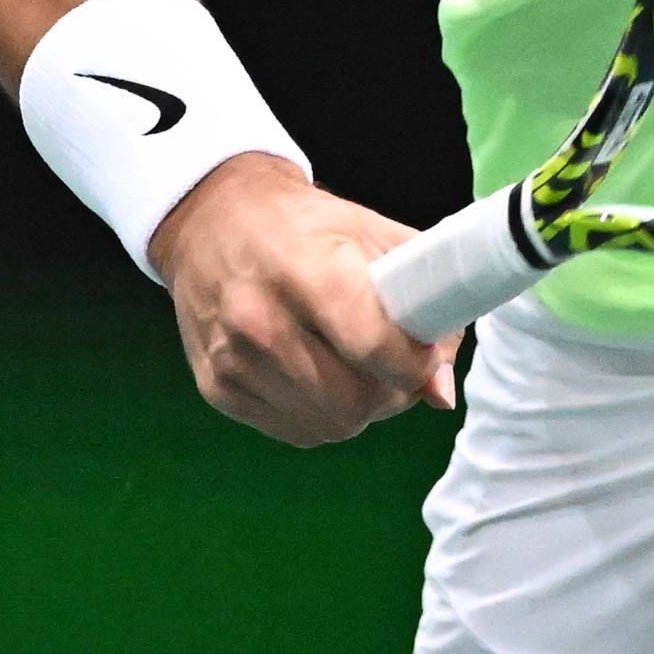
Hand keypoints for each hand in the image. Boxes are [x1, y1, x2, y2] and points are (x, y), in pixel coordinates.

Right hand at [150, 152, 455, 444]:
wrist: (213, 221)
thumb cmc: (304, 225)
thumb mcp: (372, 235)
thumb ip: (421, 303)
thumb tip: (440, 391)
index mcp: (303, 268)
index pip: (370, 344)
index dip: (413, 364)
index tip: (427, 357)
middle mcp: (259, 319)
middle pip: (354, 401)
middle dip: (392, 395)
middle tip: (400, 371)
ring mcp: (232, 359)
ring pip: (329, 426)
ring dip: (361, 411)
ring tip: (363, 372)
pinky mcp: (217, 388)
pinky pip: (297, 432)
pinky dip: (324, 417)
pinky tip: (324, 379)